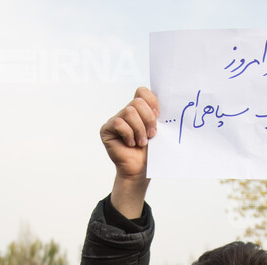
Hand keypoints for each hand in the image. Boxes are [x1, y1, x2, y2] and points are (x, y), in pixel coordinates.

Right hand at [101, 87, 157, 217]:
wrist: (140, 170)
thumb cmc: (149, 153)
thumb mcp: (157, 130)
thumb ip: (156, 115)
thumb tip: (159, 105)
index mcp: (140, 110)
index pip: (142, 92)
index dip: (151, 102)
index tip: (158, 116)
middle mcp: (126, 112)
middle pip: (137, 101)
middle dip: (148, 118)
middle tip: (152, 134)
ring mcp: (115, 120)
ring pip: (129, 112)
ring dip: (139, 129)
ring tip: (142, 142)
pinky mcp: (107, 129)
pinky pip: (119, 123)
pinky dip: (128, 134)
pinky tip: (131, 144)